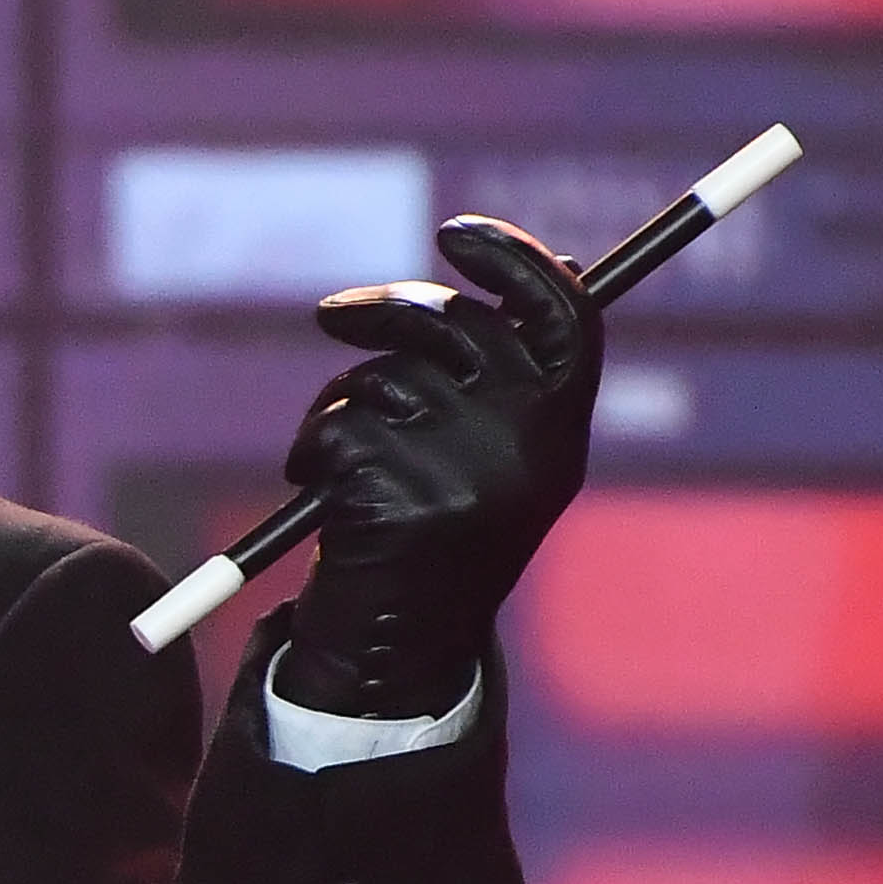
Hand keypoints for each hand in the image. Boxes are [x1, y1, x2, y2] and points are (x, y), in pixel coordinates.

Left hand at [267, 217, 601, 723]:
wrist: (397, 648)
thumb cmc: (440, 533)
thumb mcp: (503, 456)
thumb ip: (520, 372)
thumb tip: (571, 263)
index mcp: (561, 435)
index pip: (565, 318)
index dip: (515, 261)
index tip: (455, 235)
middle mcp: (527, 452)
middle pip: (452, 326)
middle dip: (381, 311)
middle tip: (332, 317)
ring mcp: (461, 474)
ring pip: (377, 378)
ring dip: (341, 404)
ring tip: (348, 466)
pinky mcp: (395, 497)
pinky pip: (332, 427)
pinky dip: (312, 450)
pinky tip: (327, 501)